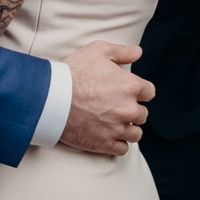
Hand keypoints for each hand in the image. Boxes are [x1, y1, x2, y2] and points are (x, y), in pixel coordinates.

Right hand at [60, 41, 153, 155]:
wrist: (49, 98)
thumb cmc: (73, 72)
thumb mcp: (98, 50)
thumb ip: (122, 52)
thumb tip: (138, 52)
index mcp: (131, 86)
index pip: (149, 92)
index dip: (140, 92)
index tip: (130, 93)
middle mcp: (128, 109)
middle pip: (142, 114)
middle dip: (132, 110)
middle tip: (117, 108)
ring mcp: (117, 128)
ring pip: (136, 134)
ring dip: (128, 129)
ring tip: (115, 124)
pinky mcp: (104, 144)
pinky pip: (122, 149)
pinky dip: (118, 144)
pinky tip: (109, 136)